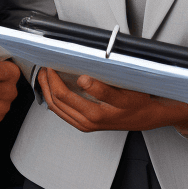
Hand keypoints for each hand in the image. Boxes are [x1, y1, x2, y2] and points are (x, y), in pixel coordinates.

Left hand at [37, 68, 187, 136]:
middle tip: (45, 66)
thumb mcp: (126, 92)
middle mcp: (89, 121)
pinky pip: (61, 113)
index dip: (55, 78)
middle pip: (58, 101)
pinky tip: (51, 88)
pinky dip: (52, 99)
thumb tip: (84, 78)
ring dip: (46, 90)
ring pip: (56, 108)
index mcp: (97, 114)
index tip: (55, 63)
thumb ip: (103, 87)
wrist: (144, 118)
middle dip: (47, 81)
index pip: (66, 95)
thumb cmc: (137, 102)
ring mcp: (85, 124)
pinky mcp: (83, 125)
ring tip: (43, 75)